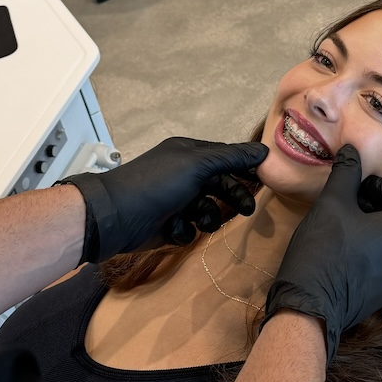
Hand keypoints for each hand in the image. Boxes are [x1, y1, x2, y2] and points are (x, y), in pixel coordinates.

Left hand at [62, 137, 268, 263]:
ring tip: (200, 221)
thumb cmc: (158, 184)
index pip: (225, 157)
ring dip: (208, 216)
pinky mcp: (168, 224)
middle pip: (219, 185)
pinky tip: (174, 229)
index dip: (244, 168)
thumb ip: (230, 158)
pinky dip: (185, 231)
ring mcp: (175, 200)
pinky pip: (189, 229)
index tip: (264, 180)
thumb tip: (263, 151)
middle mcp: (183, 174)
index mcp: (189, 154)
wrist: (117, 216)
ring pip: (207, 209)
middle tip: (247, 210)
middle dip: (233, 197)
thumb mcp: (197, 165)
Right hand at [264, 144, 381, 365]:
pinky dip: (367, 252)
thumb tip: (351, 148)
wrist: (309, 306)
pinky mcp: (379, 296)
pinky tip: (338, 253)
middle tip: (347, 205)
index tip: (359, 189)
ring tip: (340, 227)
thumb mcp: (331, 204)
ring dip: (371, 230)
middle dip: (376, 207)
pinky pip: (381, 265)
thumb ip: (346, 174)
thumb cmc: (323, 250)